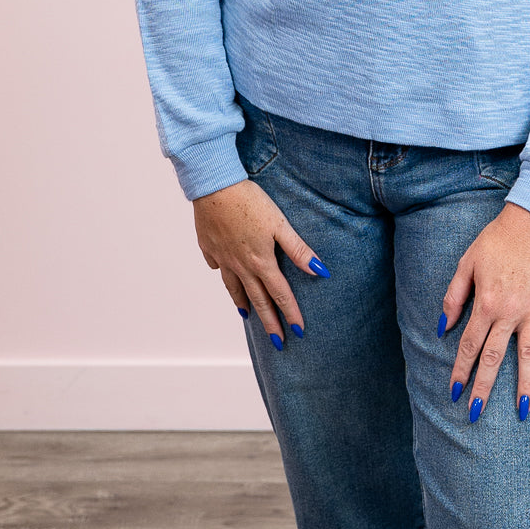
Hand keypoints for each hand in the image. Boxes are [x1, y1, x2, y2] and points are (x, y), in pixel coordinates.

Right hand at [192, 178, 328, 345]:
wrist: (214, 186)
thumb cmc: (250, 201)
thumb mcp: (280, 224)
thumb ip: (299, 250)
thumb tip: (320, 271)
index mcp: (260, 261)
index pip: (280, 294)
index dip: (291, 314)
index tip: (298, 332)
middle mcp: (241, 265)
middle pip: (257, 299)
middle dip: (269, 322)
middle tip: (277, 341)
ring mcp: (222, 258)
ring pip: (234, 287)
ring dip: (243, 303)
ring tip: (248, 315)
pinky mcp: (209, 247)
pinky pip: (217, 266)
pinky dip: (223, 274)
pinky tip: (225, 274)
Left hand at [440, 202, 529, 420]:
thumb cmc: (495, 242)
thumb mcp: (467, 264)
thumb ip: (453, 297)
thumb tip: (443, 327)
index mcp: (486, 303)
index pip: (469, 345)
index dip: (460, 370)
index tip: (454, 392)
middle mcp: (510, 312)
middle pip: (494, 357)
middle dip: (484, 387)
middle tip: (475, 414)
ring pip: (529, 354)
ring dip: (526, 384)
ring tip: (523, 411)